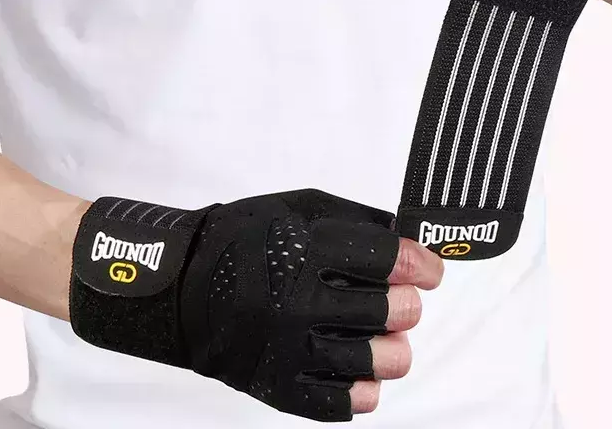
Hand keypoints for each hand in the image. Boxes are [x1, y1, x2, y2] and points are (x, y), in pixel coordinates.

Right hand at [71, 189, 442, 420]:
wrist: (182, 287)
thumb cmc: (242, 240)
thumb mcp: (296, 209)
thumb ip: (352, 220)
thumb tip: (407, 238)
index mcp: (303, 251)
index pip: (386, 259)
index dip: (419, 264)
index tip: (430, 271)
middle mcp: (297, 301)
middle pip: (391, 311)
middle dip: (406, 304)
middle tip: (400, 301)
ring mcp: (288, 349)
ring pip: (376, 361)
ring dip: (393, 348)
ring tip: (385, 337)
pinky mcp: (278, 387)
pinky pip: (342, 402)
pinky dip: (363, 388)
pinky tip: (359, 370)